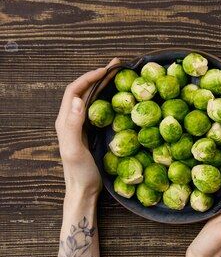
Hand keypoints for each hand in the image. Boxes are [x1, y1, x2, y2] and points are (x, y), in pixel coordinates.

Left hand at [56, 58, 119, 198]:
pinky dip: (108, 98)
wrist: (83, 191)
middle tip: (117, 65)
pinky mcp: (91, 132)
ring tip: (120, 75)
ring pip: (92, 99)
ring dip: (104, 85)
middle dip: (99, 76)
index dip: (89, 77)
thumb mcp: (75, 149)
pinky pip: (99, 110)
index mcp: (65, 120)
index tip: (106, 70)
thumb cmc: (80, 173)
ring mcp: (82, 126)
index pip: (74, 90)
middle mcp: (71, 120)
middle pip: (83, 91)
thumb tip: (77, 100)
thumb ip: (73, 124)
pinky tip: (120, 98)